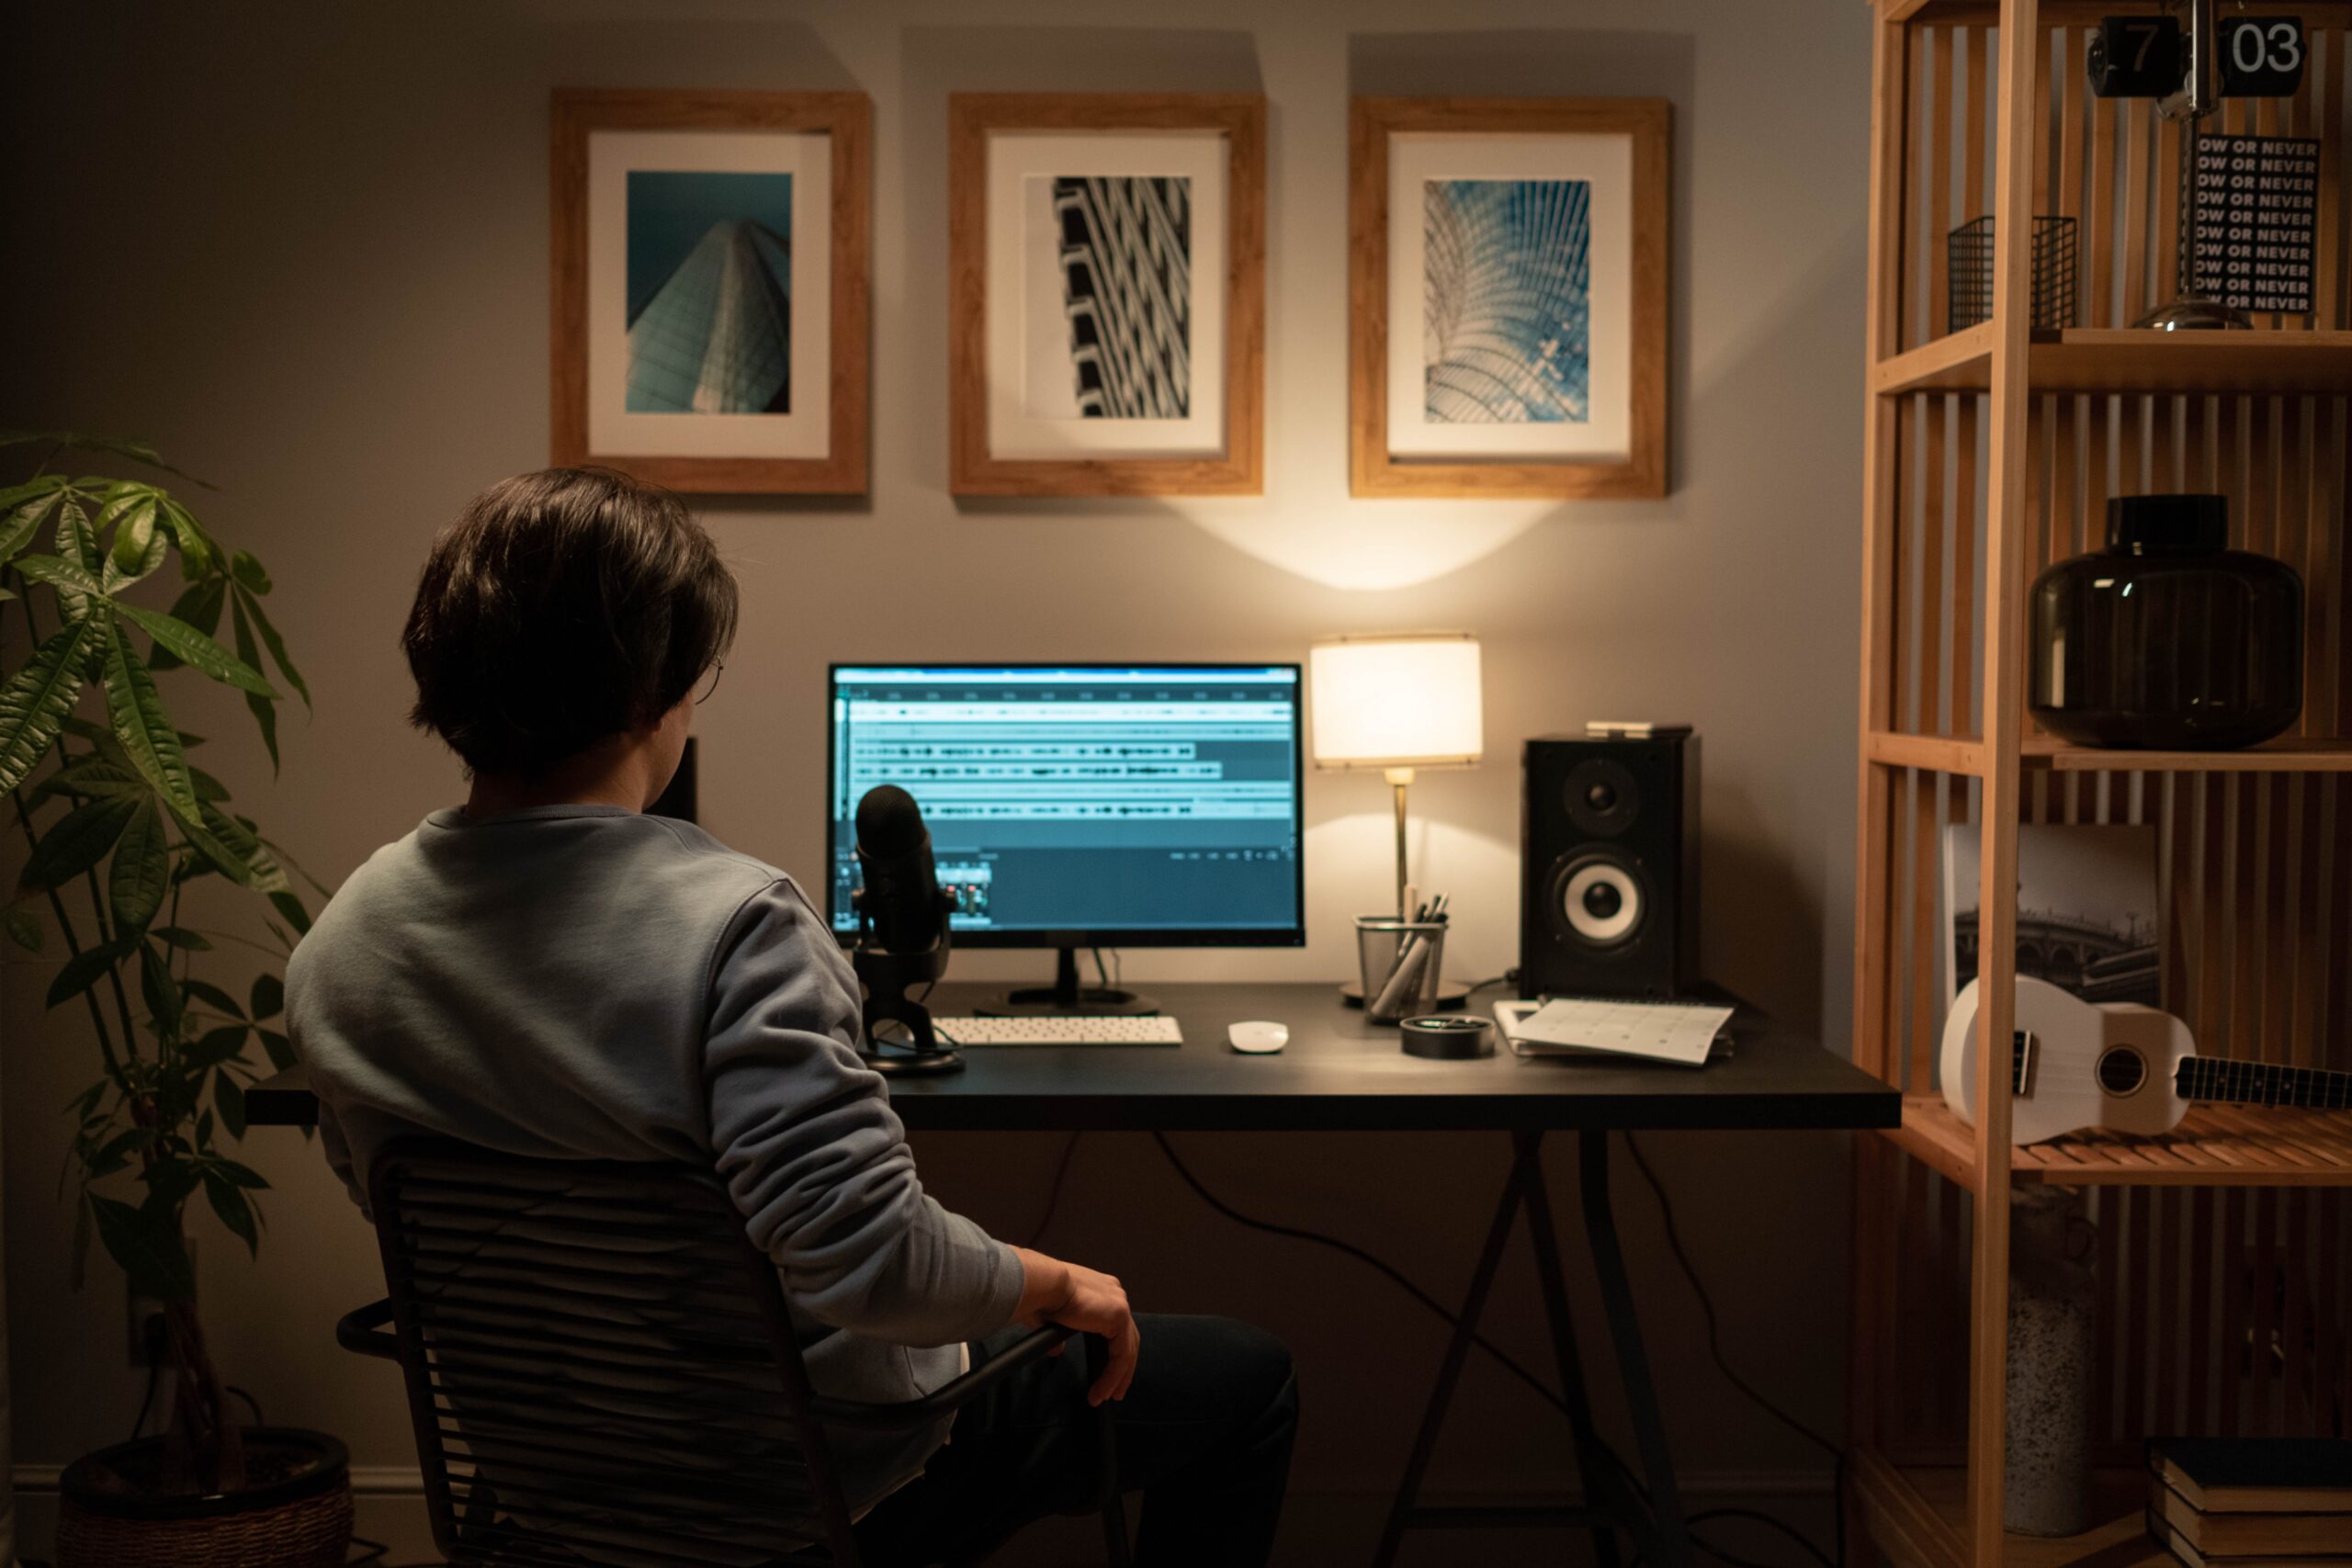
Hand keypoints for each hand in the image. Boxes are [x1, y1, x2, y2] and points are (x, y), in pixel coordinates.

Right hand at [1013, 1247, 1137, 1404]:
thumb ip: (1060, 1336)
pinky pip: (1121, 1355)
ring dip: (1118, 1377)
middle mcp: (1114, 1294)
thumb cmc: (1040, 1296)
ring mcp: (1119, 1304)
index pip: (1116, 1327)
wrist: (1042, 1285)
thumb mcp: (1052, 1321)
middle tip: (1115, 1391)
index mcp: (1102, 1291)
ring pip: (1126, 1349)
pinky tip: (1103, 1391)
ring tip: (1108, 1397)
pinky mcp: (1119, 1316)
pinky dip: (1113, 1376)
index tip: (1108, 1373)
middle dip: (1122, 1368)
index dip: (1114, 1351)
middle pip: (1127, 1339)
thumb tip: (1058, 1351)